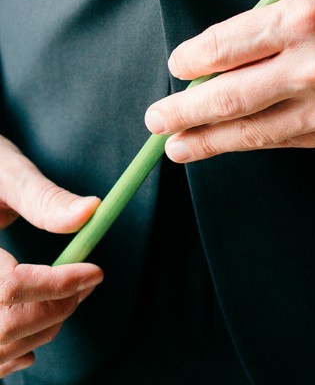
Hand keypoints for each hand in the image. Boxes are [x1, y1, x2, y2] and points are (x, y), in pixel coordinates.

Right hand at [0, 137, 102, 377]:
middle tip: (87, 281)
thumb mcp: (8, 174)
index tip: (96, 271)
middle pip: (6, 326)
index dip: (59, 284)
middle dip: (56, 309)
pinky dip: (16, 350)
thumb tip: (91, 211)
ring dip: (42, 330)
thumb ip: (44, 198)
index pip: (10, 288)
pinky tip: (36, 324)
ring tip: (69, 296)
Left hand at [144, 0, 314, 160]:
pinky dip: (258, 139)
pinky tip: (236, 141)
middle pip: (231, 97)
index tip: (178, 64)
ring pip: (256, 130)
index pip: (227, 46)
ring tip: (179, 145)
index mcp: (305, 17)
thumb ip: (273, 26)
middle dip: (185, 111)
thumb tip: (223, 58)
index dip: (194, 59)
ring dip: (210, 140)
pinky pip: (291, 138)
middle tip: (157, 118)